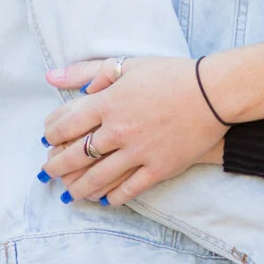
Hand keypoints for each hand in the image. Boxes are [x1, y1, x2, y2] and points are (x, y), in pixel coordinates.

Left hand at [40, 55, 228, 205]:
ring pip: (97, 178)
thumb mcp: (129, 64)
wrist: (215, 93)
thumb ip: (88, 72)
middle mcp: (118, 131)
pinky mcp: (158, 169)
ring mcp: (138, 153)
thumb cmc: (172, 74)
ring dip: (78, 187)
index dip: (52, 133)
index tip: (49, 138)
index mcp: (108, 103)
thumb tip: (51, 77)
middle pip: (75, 155)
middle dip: (56, 166)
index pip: (65, 124)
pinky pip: (128, 190)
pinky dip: (112, 197)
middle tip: (49, 170)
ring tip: (70, 191)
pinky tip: (104, 198)